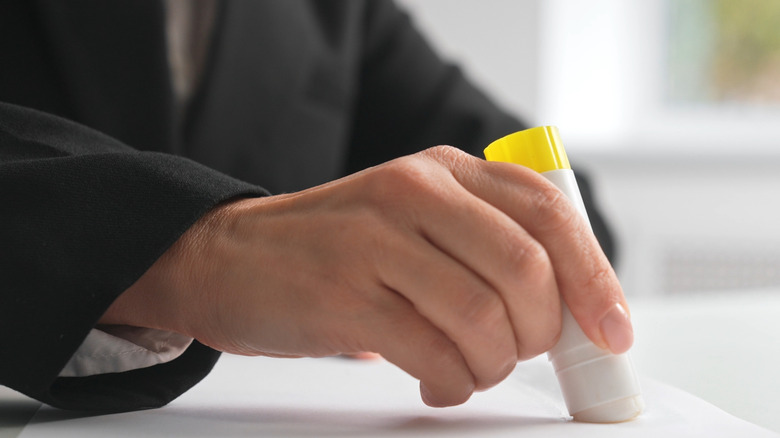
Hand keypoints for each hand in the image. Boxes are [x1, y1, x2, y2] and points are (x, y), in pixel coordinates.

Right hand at [101, 146, 631, 407]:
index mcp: (442, 172)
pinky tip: (436, 381)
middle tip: (522, 352)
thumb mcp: (414, 221)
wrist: (230, 258)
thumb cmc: (336, 248)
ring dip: (492, 363)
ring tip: (469, 368)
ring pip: (483, 317)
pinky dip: (452, 383)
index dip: (594, 275)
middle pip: (526, 269)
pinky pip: (434, 354)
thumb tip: (572, 312)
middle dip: (542, 332)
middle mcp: (413, 194)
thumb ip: (487, 248)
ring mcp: (375, 241)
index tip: (612, 330)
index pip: (547, 211)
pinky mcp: (344, 296)